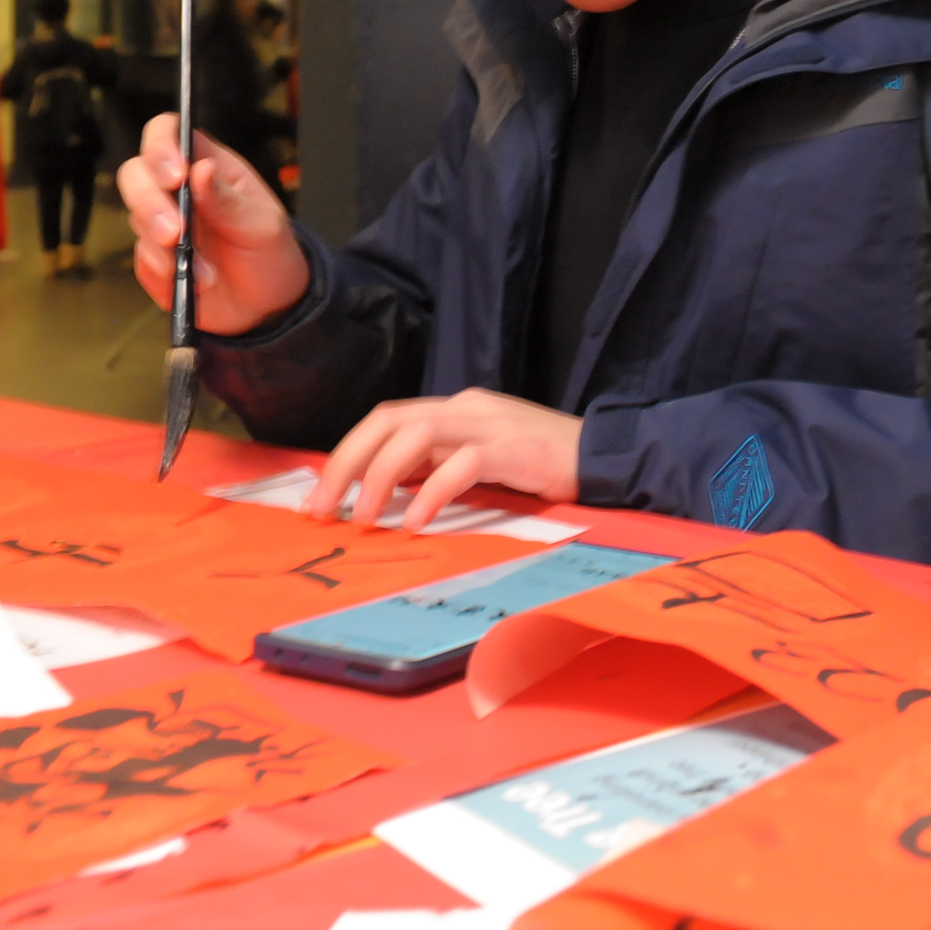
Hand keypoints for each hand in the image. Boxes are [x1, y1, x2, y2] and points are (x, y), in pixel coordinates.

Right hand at [116, 114, 309, 331]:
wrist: (267, 307)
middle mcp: (178, 190)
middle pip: (136, 172)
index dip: (161, 145)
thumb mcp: (264, 226)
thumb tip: (201, 169)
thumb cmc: (270, 253)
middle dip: (150, 201)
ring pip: (135, 216)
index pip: (170, 132)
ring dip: (163, 245)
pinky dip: (163, 270)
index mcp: (209, 167)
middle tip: (176, 231)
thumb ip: (229, 201)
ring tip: (201, 269)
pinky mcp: (153, 258)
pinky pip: (141, 257)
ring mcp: (162, 223)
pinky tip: (192, 281)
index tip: (176, 175)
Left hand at [309, 387, 582, 532]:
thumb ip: (439, 467)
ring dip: (379, 476)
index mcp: (456, 410)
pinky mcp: (516, 448)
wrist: (610, 458)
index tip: (320, 497)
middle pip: (389, 420)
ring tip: (365, 518)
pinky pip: (462, 463)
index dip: (346, 455)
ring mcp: (492, 424)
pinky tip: (418, 521)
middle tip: (324, 509)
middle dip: (347, 463)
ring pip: (416, 433)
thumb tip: (385, 492)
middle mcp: (468, 408)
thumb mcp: (481, 463)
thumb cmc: (544, 468)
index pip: (385, 419)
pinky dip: (432, 492)